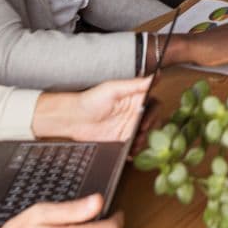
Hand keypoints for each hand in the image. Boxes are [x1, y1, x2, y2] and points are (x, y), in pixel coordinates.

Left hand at [33, 76, 149, 142]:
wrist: (73, 119)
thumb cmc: (89, 101)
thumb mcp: (112, 89)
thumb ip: (134, 85)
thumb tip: (154, 77)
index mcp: (133, 98)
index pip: (153, 104)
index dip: (154, 112)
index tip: (147, 119)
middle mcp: (133, 112)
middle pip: (153, 121)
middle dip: (150, 128)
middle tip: (140, 131)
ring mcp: (128, 127)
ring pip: (146, 135)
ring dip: (144, 139)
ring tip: (135, 141)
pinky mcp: (122, 139)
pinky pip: (135, 146)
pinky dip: (135, 149)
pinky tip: (131, 149)